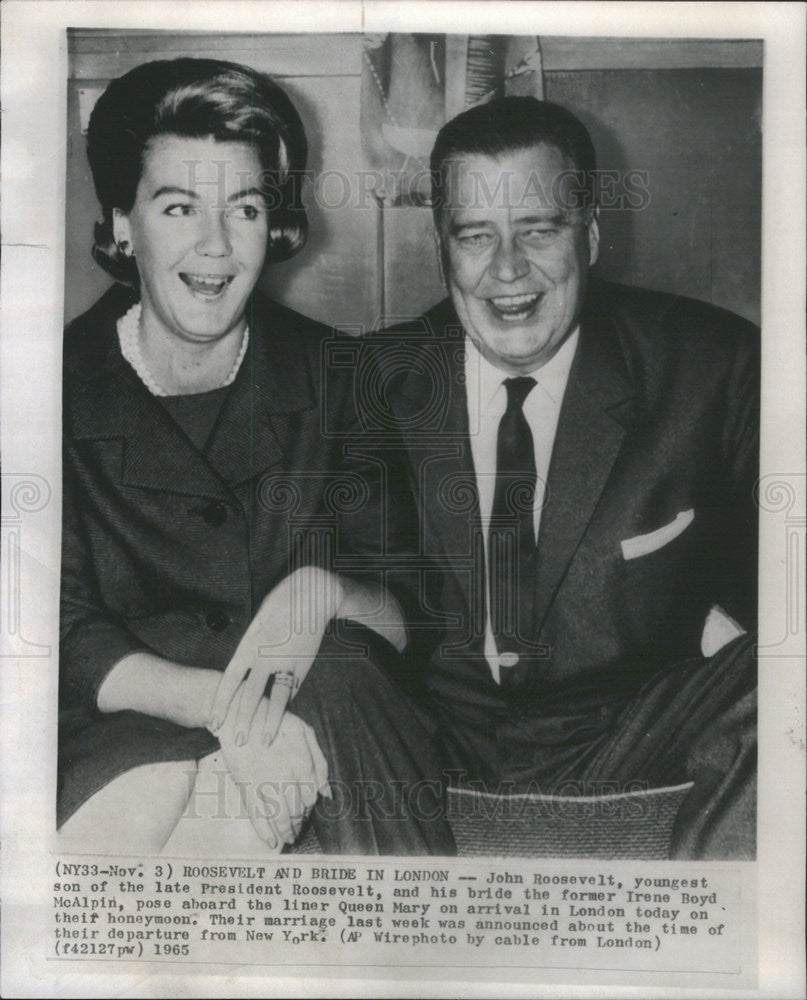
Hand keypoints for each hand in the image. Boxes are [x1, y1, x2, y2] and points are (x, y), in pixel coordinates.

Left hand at [209, 566, 341, 744]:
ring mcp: (286, 663)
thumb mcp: (258, 622)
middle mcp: (265, 657)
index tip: (214, 722)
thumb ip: (250, 646)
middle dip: (242, 721)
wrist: (312, 594)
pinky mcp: (304, 664)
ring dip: (269, 722)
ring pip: (275, 699)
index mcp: (249, 645)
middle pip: (250, 695)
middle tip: (236, 741)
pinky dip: (286, 705)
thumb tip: (242, 668)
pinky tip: (282, 721)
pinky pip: (293, 689)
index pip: (230, 681)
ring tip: (264, 741)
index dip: (221, 704)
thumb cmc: (281, 604)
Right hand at [217, 695, 329, 848]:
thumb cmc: (275, 720)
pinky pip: (257, 816)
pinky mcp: (246, 786)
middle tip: (296, 829)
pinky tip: (272, 843)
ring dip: (286, 831)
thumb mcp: (304, 732)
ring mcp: (265, 783)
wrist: (240, 714)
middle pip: (297, 810)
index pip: (312, 797)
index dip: (310, 808)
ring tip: (288, 839)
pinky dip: (265, 833)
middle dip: (298, 823)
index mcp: (303, 763)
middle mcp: (287, 776)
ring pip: (280, 817)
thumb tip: (327, 793)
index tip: (305, 812)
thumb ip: (319, 761)